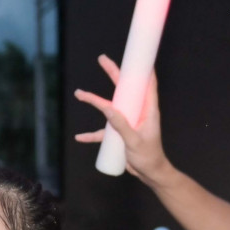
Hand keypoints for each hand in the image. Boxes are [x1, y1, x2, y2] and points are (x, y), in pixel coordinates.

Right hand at [73, 56, 167, 182]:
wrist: (150, 174)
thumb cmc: (149, 157)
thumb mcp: (134, 141)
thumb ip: (121, 125)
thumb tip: (107, 108)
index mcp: (147, 110)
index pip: (147, 84)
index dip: (142, 68)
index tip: (136, 55)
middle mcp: (137, 112)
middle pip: (124, 89)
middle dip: (113, 74)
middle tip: (102, 59)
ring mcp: (127, 122)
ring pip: (109, 108)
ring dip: (94, 102)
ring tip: (79, 94)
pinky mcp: (120, 133)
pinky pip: (104, 131)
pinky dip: (92, 134)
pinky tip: (81, 137)